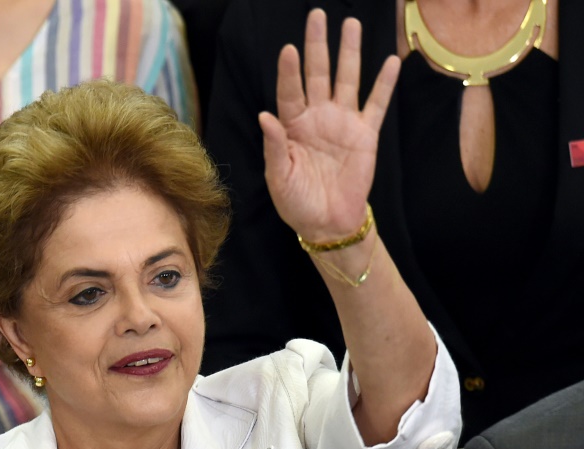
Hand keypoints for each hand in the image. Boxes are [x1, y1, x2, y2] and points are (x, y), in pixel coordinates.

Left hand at [260, 10, 399, 242]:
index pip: (289, 91)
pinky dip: (383, 84)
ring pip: (346, 80)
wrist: (327, 223)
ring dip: (348, 53)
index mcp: (292, 126)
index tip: (289, 49)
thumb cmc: (296, 202)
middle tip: (317, 15)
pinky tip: (389, 61)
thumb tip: (265, 115)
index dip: (289, 71)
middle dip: (317, 45)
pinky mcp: (365, 134)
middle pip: (317, 74)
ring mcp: (342, 123)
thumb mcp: (279, 177)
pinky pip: (375, 104)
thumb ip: (275, 146)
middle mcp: (317, 117)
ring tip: (350, 24)